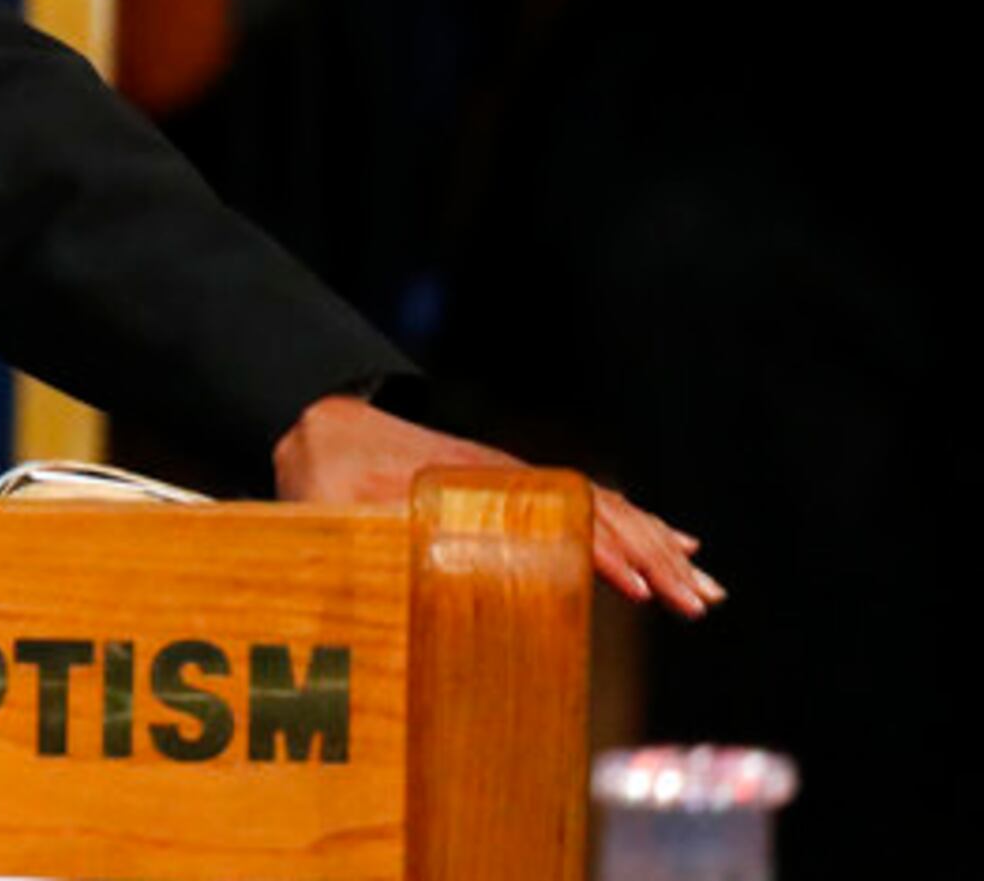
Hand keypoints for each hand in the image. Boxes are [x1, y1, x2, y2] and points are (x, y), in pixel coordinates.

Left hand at [272, 392, 719, 615]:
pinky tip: (669, 543)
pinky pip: (588, 505)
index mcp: (476, 486)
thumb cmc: (328, 473)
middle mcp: (509, 480)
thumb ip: (364, 536)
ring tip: (702, 584)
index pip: (555, 516)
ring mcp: (519, 483)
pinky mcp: (517, 491)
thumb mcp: (336, 506)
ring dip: (654, 545)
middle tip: (699, 601)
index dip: (598, 551)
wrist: (323, 425)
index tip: (639, 587)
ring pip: (603, 509)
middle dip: (651, 556)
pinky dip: (634, 526)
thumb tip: (393, 570)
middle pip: (597, 512)